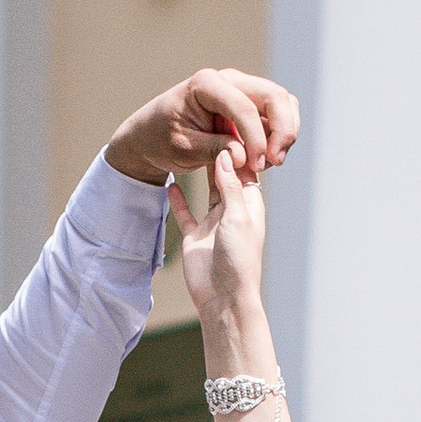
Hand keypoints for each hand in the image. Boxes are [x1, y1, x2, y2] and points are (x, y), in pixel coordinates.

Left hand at [105, 69, 297, 187]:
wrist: (151, 136)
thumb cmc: (160, 139)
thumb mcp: (182, 149)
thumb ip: (213, 150)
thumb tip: (244, 157)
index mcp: (206, 84)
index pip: (244, 107)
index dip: (257, 138)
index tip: (258, 165)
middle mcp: (228, 80)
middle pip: (274, 97)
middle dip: (283, 130)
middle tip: (276, 162)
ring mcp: (241, 90)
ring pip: (282, 104)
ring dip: (284, 134)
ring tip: (268, 163)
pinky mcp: (249, 105)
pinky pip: (276, 116)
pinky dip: (278, 136)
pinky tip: (264, 158)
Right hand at [174, 145, 267, 325]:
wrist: (222, 298)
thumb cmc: (238, 260)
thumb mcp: (237, 217)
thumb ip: (230, 186)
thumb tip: (225, 153)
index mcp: (249, 206)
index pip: (246, 169)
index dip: (238, 148)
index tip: (227, 123)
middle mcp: (232, 211)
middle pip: (226, 175)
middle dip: (218, 153)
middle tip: (206, 127)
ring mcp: (212, 223)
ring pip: (206, 190)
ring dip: (200, 171)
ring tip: (190, 145)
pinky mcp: (194, 236)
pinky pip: (185, 213)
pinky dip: (178, 199)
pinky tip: (171, 182)